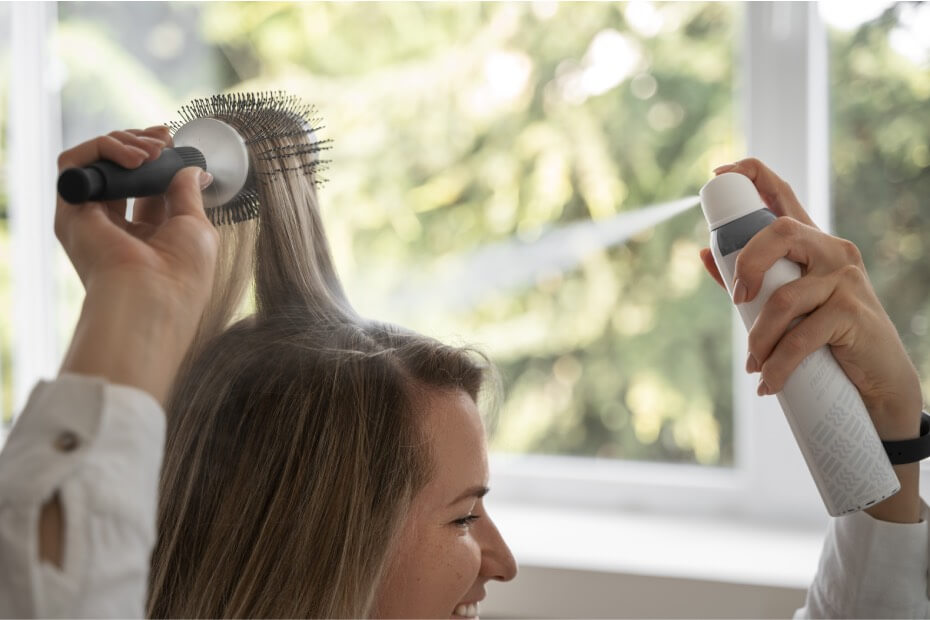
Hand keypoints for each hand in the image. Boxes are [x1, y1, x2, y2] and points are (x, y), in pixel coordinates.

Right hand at [55, 127, 218, 402]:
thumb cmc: (182, 274)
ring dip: (124, 143)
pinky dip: (103, 150)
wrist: (152, 300)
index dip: (158, 160)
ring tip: (151, 151)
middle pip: (118, 169)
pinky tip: (133, 159)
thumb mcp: (196, 226)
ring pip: (95, 161)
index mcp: (147, 234)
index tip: (173, 142)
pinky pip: (74, 164)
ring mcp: (91, 219)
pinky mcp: (70, 212)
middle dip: (141, 144)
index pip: (146, 185)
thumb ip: (188, 193)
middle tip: (164, 139)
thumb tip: (193, 168)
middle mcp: (115, 226)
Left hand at [700, 158, 922, 522]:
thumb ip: (747, 278)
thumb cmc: (827, 338)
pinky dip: (777, 365)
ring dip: (759, 338)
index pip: (784, 194)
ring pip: (784, 297)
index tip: (721, 171)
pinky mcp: (852, 313)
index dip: (753, 174)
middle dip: (746, 265)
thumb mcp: (786, 304)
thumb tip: (703, 253)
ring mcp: (845, 279)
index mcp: (812, 244)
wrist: (878, 381)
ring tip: (755, 365)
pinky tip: (768, 382)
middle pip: (779, 231)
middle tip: (737, 301)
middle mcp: (832, 251)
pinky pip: (801, 336)